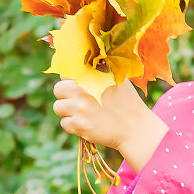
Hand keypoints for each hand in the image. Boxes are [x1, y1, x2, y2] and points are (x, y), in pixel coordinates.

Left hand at [51, 78, 168, 172]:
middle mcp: (82, 90)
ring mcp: (79, 109)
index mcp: (90, 76)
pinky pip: (64, 123)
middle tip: (79, 101)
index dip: (71, 80)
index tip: (78, 86)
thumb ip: (98, 70)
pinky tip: (87, 123)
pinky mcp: (79, 125)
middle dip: (66, 95)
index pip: (65, 73)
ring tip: (83, 113)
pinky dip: (73, 125)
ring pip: (58, 107)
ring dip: (68, 111)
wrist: (136, 129)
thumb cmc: (127, 102)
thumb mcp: (116, 78)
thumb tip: (80, 64)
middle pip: (57, 89)